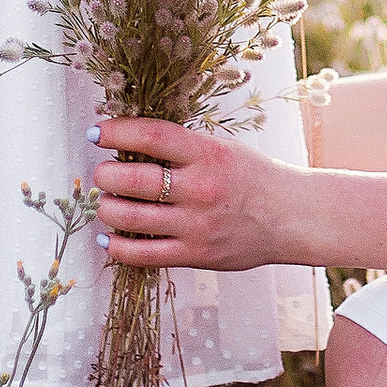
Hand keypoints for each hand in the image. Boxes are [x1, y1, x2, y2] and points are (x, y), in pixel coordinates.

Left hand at [89, 118, 299, 272]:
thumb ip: (181, 147)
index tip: (96, 131)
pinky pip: (143, 254)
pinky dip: (117, 246)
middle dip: (104, 175)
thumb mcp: (222, 148)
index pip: (152, 136)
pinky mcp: (194, 255)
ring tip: (104, 201)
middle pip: (133, 180)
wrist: (290, 218)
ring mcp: (196, 225)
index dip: (117, 131)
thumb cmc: (252, 177)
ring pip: (131, 218)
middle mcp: (200, 189)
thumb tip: (129, 140)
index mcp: (208, 154)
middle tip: (101, 172)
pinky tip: (107, 237)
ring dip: (106, 208)